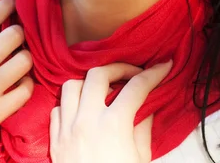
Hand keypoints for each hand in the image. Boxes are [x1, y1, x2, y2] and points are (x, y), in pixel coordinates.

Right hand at [0, 0, 33, 162]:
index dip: (7, 4)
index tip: (15, 0)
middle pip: (14, 35)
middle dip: (20, 34)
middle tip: (17, 39)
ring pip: (24, 60)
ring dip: (26, 59)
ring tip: (19, 62)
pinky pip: (26, 89)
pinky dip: (27, 85)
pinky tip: (20, 84)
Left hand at [49, 60, 172, 162]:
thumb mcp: (141, 160)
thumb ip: (142, 129)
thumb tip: (145, 108)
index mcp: (113, 125)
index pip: (136, 87)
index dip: (154, 73)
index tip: (164, 66)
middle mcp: (86, 120)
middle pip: (98, 74)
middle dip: (118, 67)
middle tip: (133, 73)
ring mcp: (66, 129)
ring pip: (71, 86)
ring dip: (89, 82)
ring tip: (105, 88)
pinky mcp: (54, 142)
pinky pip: (57, 109)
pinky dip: (70, 104)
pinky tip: (83, 110)